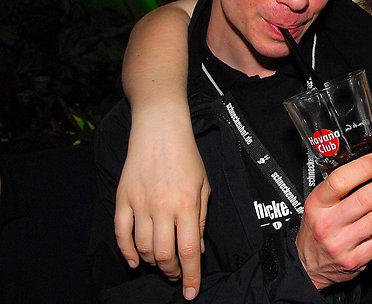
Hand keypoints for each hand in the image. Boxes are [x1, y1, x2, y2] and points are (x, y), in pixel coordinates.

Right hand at [115, 107, 208, 300]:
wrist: (160, 130)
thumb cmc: (186, 156)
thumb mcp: (204, 185)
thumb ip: (201, 218)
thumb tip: (197, 250)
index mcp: (187, 204)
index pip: (188, 251)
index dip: (190, 276)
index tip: (190, 292)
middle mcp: (163, 207)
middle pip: (163, 255)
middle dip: (171, 272)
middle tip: (176, 275)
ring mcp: (140, 203)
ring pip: (142, 248)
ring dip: (152, 263)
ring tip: (161, 264)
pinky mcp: (122, 198)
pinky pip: (121, 233)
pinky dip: (126, 252)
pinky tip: (135, 261)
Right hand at [296, 153, 371, 289]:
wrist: (310, 265)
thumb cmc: (318, 228)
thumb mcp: (318, 204)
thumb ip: (339, 187)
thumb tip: (370, 167)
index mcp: (317, 205)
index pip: (340, 181)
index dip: (363, 167)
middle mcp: (328, 224)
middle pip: (366, 199)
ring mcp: (343, 243)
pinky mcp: (357, 259)